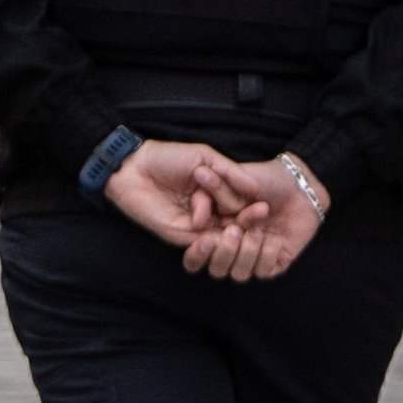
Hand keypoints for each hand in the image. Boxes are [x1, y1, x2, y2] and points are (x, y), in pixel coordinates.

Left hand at [104, 139, 244, 256]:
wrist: (136, 167)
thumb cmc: (169, 158)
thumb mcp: (206, 158)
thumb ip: (231, 173)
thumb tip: (256, 188)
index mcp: (219, 192)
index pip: (242, 205)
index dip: (254, 208)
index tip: (266, 207)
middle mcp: (211, 211)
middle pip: (235, 222)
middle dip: (246, 221)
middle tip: (257, 216)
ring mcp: (198, 225)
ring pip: (222, 236)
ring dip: (230, 233)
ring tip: (233, 225)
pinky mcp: (183, 236)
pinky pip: (203, 244)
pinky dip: (210, 239)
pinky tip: (213, 231)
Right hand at [203, 155, 329, 282]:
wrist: (298, 185)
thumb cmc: (264, 179)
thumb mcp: (236, 178)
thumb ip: (214, 185)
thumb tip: (198, 177)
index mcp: (215, 232)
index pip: (195, 257)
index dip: (197, 254)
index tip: (206, 239)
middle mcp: (231, 249)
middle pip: (217, 269)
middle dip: (224, 252)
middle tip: (234, 230)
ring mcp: (252, 258)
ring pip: (239, 274)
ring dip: (247, 252)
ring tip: (258, 230)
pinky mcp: (273, 264)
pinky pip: (263, 272)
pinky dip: (267, 256)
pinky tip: (275, 239)